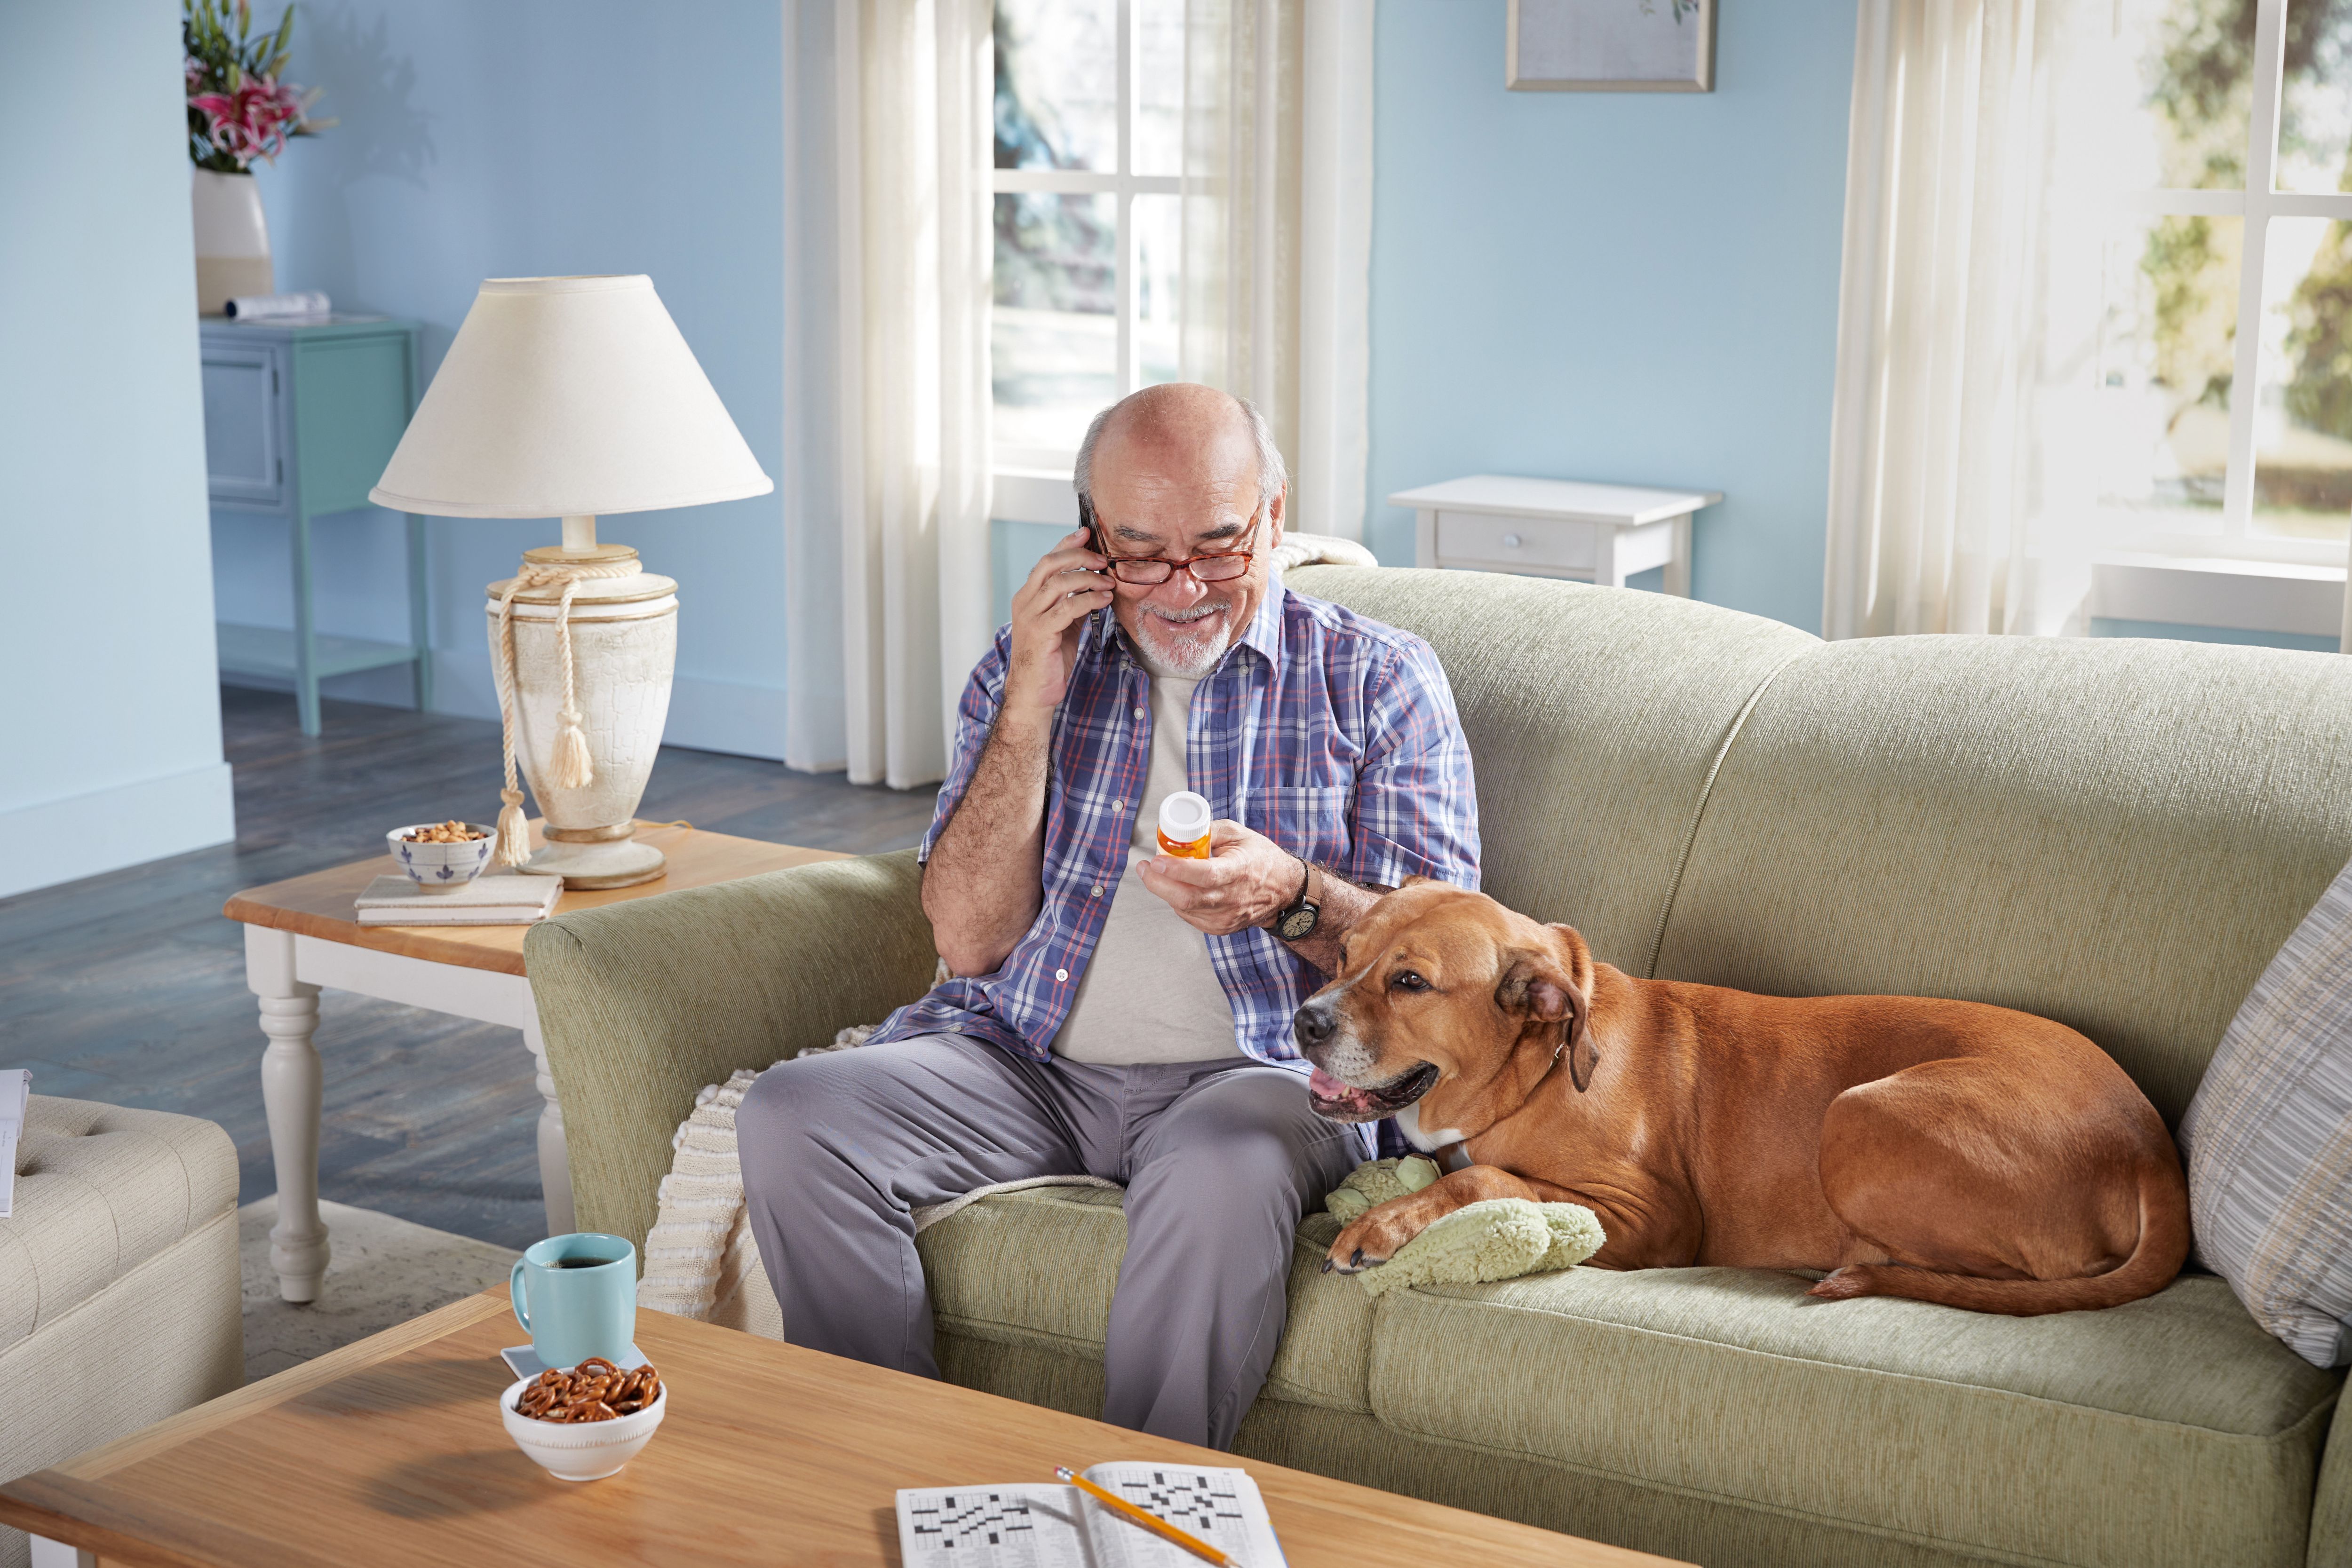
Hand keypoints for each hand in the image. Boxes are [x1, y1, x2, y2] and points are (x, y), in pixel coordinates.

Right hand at [1002, 530, 1113, 715]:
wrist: (1034, 693)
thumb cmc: (1049, 659)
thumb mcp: (1063, 624)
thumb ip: (1073, 602)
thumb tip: (1095, 583)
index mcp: (1027, 597)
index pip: (1046, 561)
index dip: (1066, 544)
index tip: (1087, 533)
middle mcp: (1025, 602)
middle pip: (1049, 565)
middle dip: (1079, 556)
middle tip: (1103, 560)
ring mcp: (1030, 617)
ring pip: (1059, 583)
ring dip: (1088, 578)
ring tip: (1109, 582)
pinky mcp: (1041, 633)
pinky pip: (1067, 608)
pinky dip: (1089, 600)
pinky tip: (1105, 600)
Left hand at [1137, 820, 1300, 935]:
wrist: (1283, 889)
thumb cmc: (1261, 858)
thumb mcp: (1238, 833)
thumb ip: (1209, 831)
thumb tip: (1179, 833)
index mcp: (1239, 871)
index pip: (1205, 875)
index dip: (1177, 870)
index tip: (1155, 861)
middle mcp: (1233, 898)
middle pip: (1187, 898)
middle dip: (1157, 883)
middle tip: (1145, 868)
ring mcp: (1226, 917)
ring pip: (1184, 909)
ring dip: (1165, 891)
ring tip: (1159, 874)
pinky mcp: (1221, 928)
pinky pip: (1190, 916)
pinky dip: (1178, 902)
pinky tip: (1179, 888)